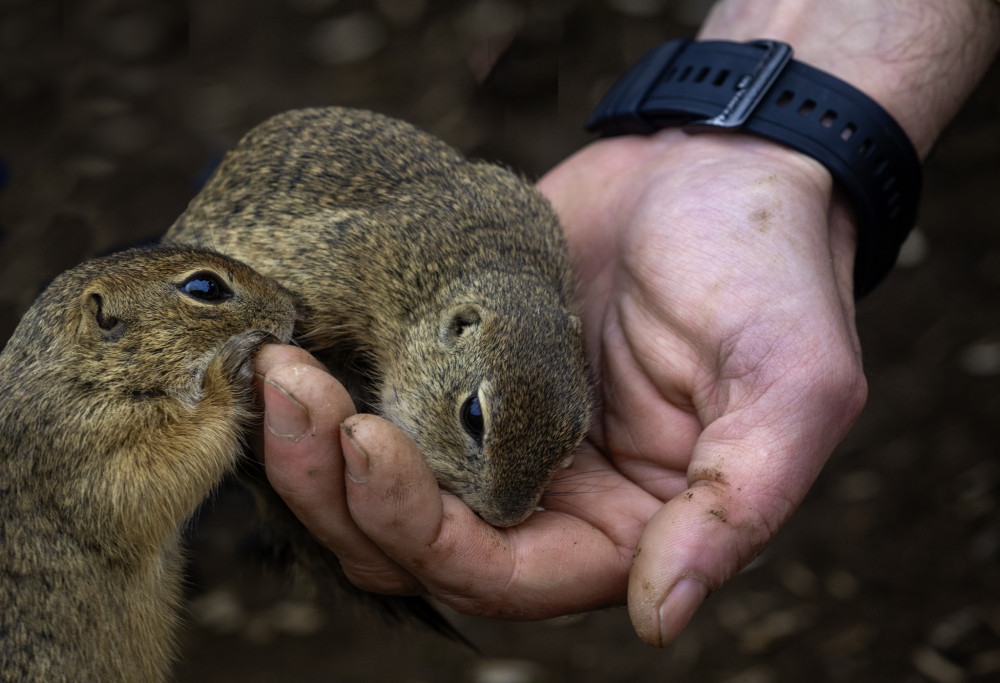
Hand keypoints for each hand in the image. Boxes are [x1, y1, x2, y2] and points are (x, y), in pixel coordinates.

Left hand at [255, 129, 867, 645]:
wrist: (719, 166)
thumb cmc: (768, 270)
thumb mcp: (789, 387)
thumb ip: (735, 507)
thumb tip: (662, 616)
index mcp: (627, 528)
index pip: (505, 578)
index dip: (424, 534)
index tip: (367, 440)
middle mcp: (553, 500)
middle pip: (418, 548)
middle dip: (341, 489)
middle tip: (291, 392)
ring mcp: (498, 439)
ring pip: (380, 494)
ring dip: (315, 450)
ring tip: (278, 369)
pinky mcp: (461, 377)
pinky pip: (381, 412)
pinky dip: (331, 398)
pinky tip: (294, 352)